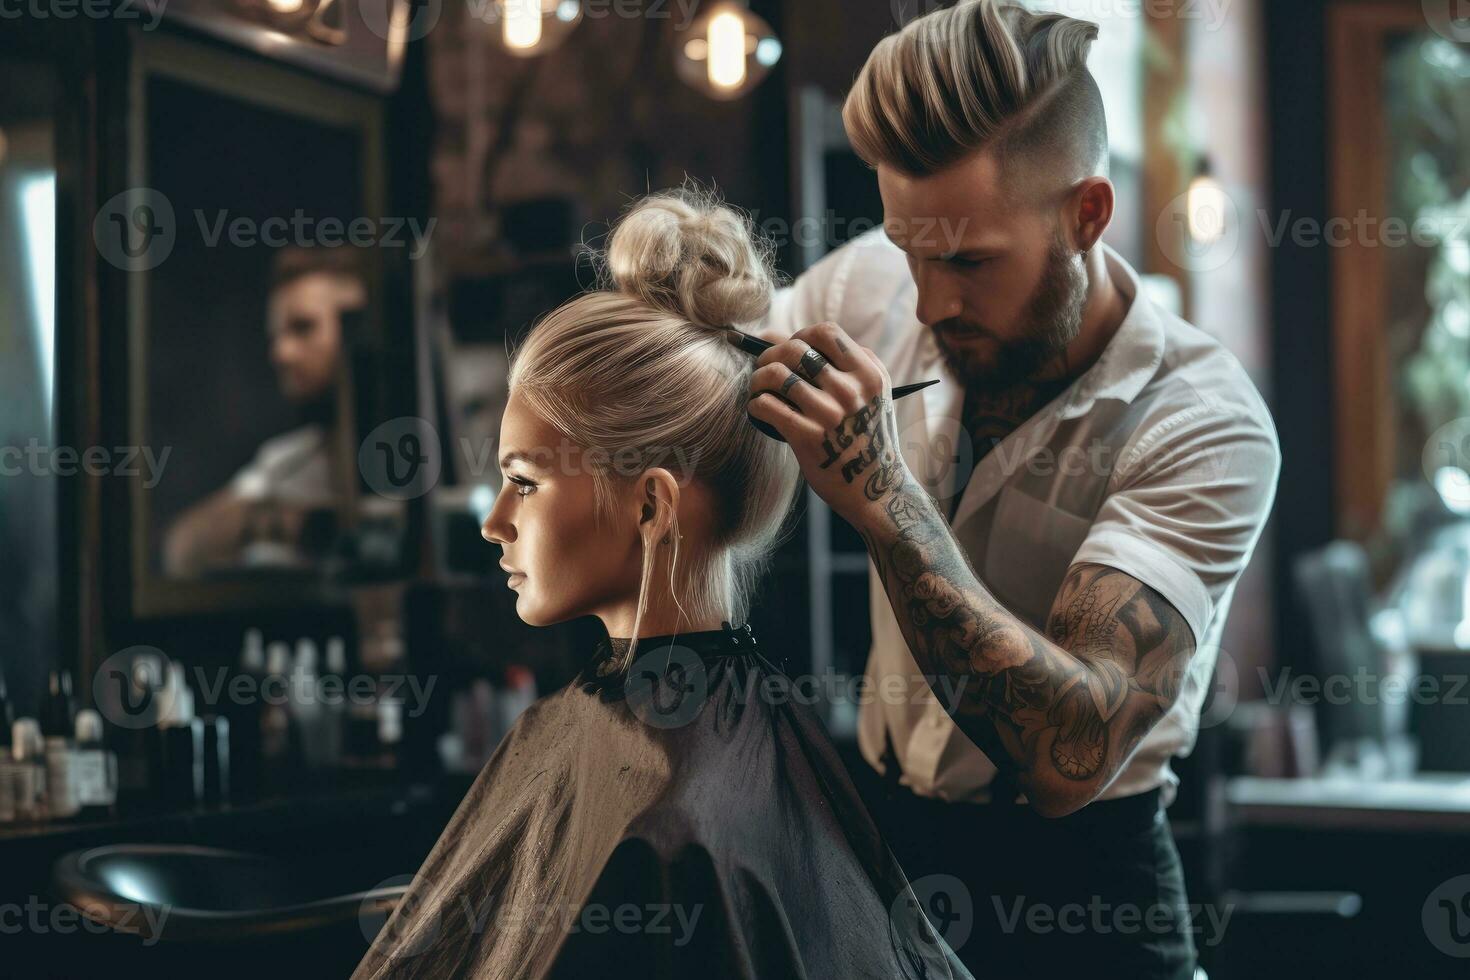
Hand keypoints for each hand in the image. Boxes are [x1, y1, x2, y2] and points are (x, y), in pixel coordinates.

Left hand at [746, 322, 912, 528]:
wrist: (878, 491)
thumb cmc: (865, 437)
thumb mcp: (868, 395)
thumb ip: (834, 362)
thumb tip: (771, 335)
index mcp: (869, 374)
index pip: (825, 332)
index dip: (800, 335)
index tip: (791, 350)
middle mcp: (851, 390)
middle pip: (795, 349)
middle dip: (770, 355)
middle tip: (764, 370)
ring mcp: (830, 414)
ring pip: (776, 375)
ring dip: (758, 380)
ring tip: (758, 390)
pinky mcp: (809, 438)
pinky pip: (766, 405)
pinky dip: (755, 405)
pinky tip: (760, 412)